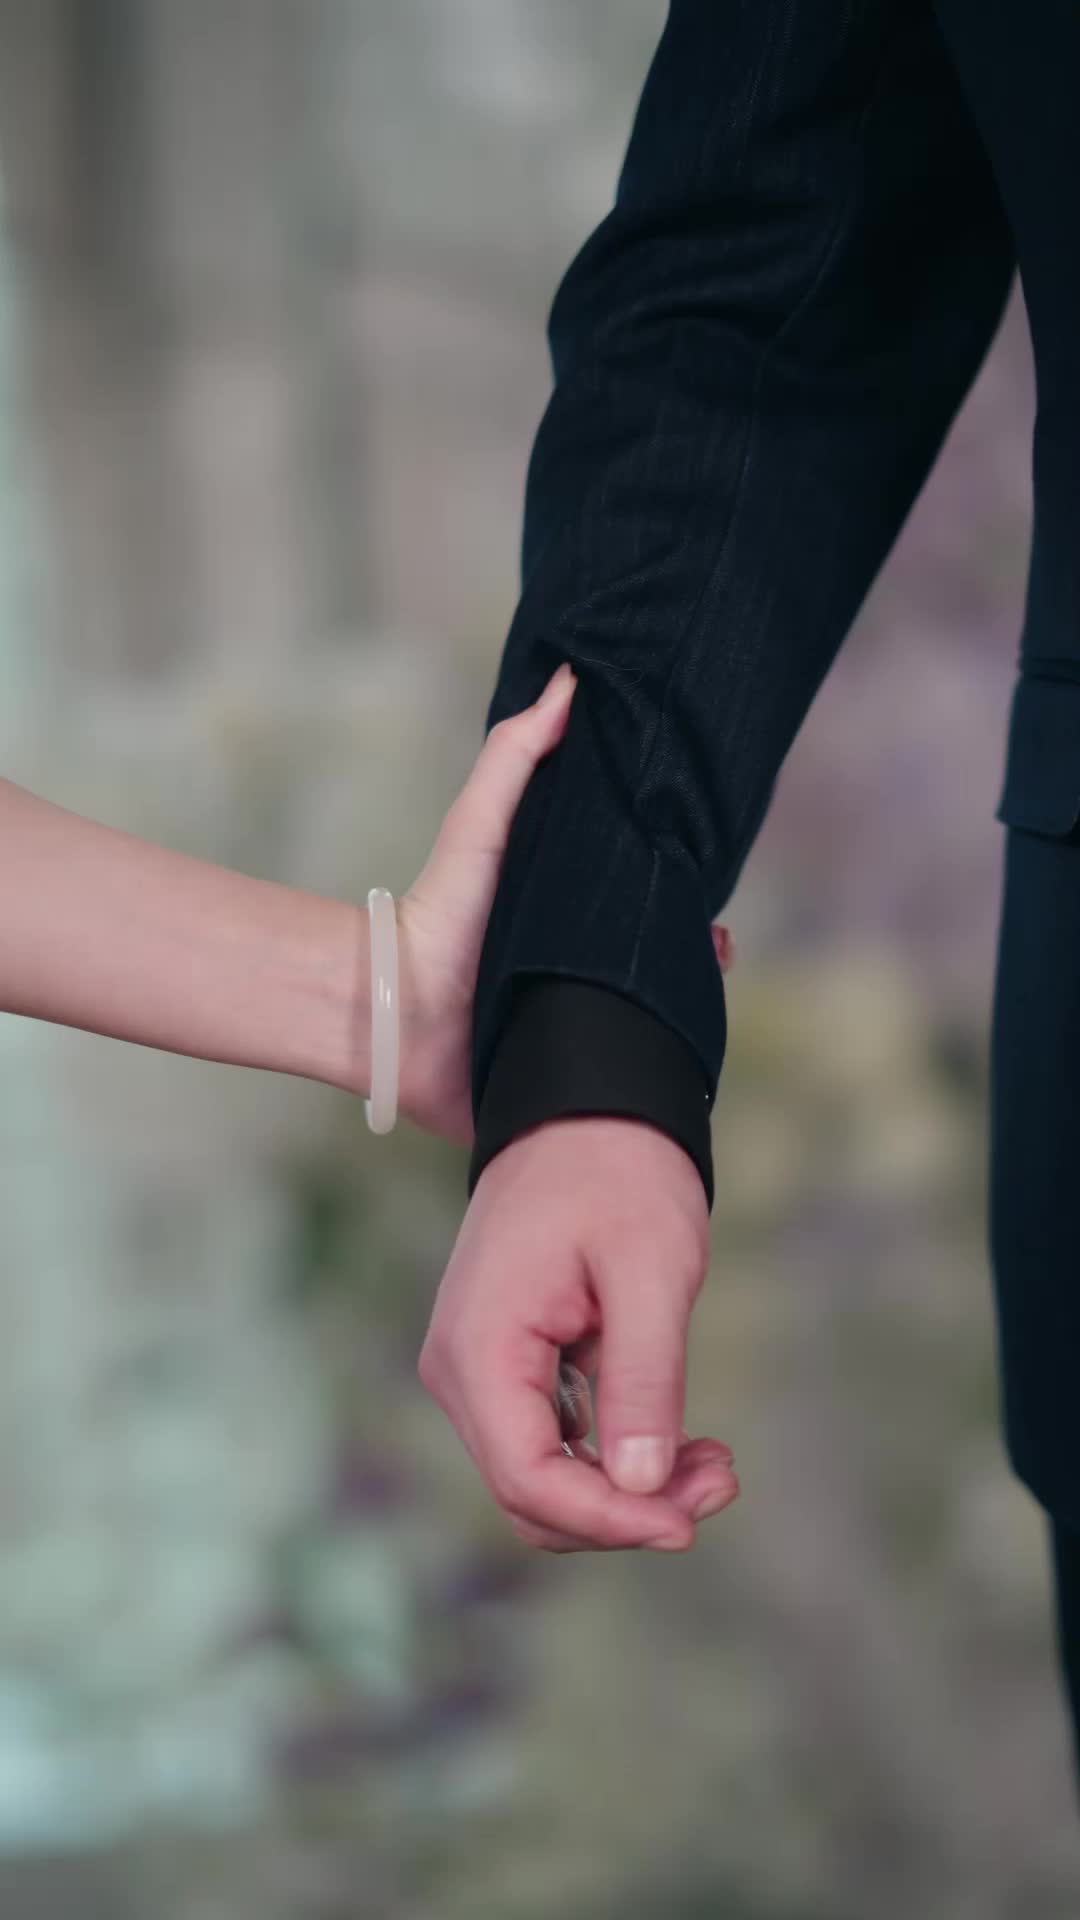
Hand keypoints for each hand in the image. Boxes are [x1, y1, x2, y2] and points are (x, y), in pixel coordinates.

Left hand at [397, 661, 733, 1142]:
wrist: (392, 1015)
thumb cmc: (434, 916)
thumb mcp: (480, 827)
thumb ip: (516, 755)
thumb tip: (567, 677)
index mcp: (572, 921)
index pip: (648, 910)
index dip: (686, 904)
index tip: (713, 897)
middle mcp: (581, 974)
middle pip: (662, 967)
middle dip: (697, 959)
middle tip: (714, 951)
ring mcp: (578, 1028)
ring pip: (656, 1022)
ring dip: (687, 1013)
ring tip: (700, 999)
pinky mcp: (567, 1079)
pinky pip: (628, 1078)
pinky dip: (658, 1067)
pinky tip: (676, 1055)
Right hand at [417, 1116, 737, 1551]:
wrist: (584, 1110)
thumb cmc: (617, 1174)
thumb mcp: (649, 1271)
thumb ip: (643, 1381)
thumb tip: (643, 1489)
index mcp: (481, 1348)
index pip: (529, 1480)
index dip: (611, 1520)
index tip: (692, 1520)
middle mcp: (462, 1372)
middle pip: (533, 1496)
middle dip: (628, 1511)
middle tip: (721, 1479)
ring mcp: (480, 1372)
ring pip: (545, 1480)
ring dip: (630, 1492)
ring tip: (715, 1462)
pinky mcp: (508, 1370)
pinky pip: (554, 1445)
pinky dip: (617, 1459)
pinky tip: (683, 1443)